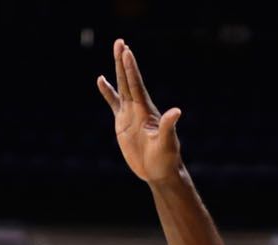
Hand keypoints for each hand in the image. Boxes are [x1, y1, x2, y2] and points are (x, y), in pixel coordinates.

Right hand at [96, 39, 182, 183]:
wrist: (159, 170)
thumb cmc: (166, 158)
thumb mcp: (167, 142)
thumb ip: (169, 126)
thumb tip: (176, 111)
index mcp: (146, 110)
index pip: (137, 85)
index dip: (131, 69)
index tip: (126, 52)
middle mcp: (138, 108)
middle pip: (129, 80)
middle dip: (124, 62)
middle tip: (120, 42)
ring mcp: (130, 114)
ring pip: (122, 87)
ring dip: (118, 70)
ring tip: (116, 51)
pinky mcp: (122, 123)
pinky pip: (113, 103)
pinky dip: (107, 92)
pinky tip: (101, 80)